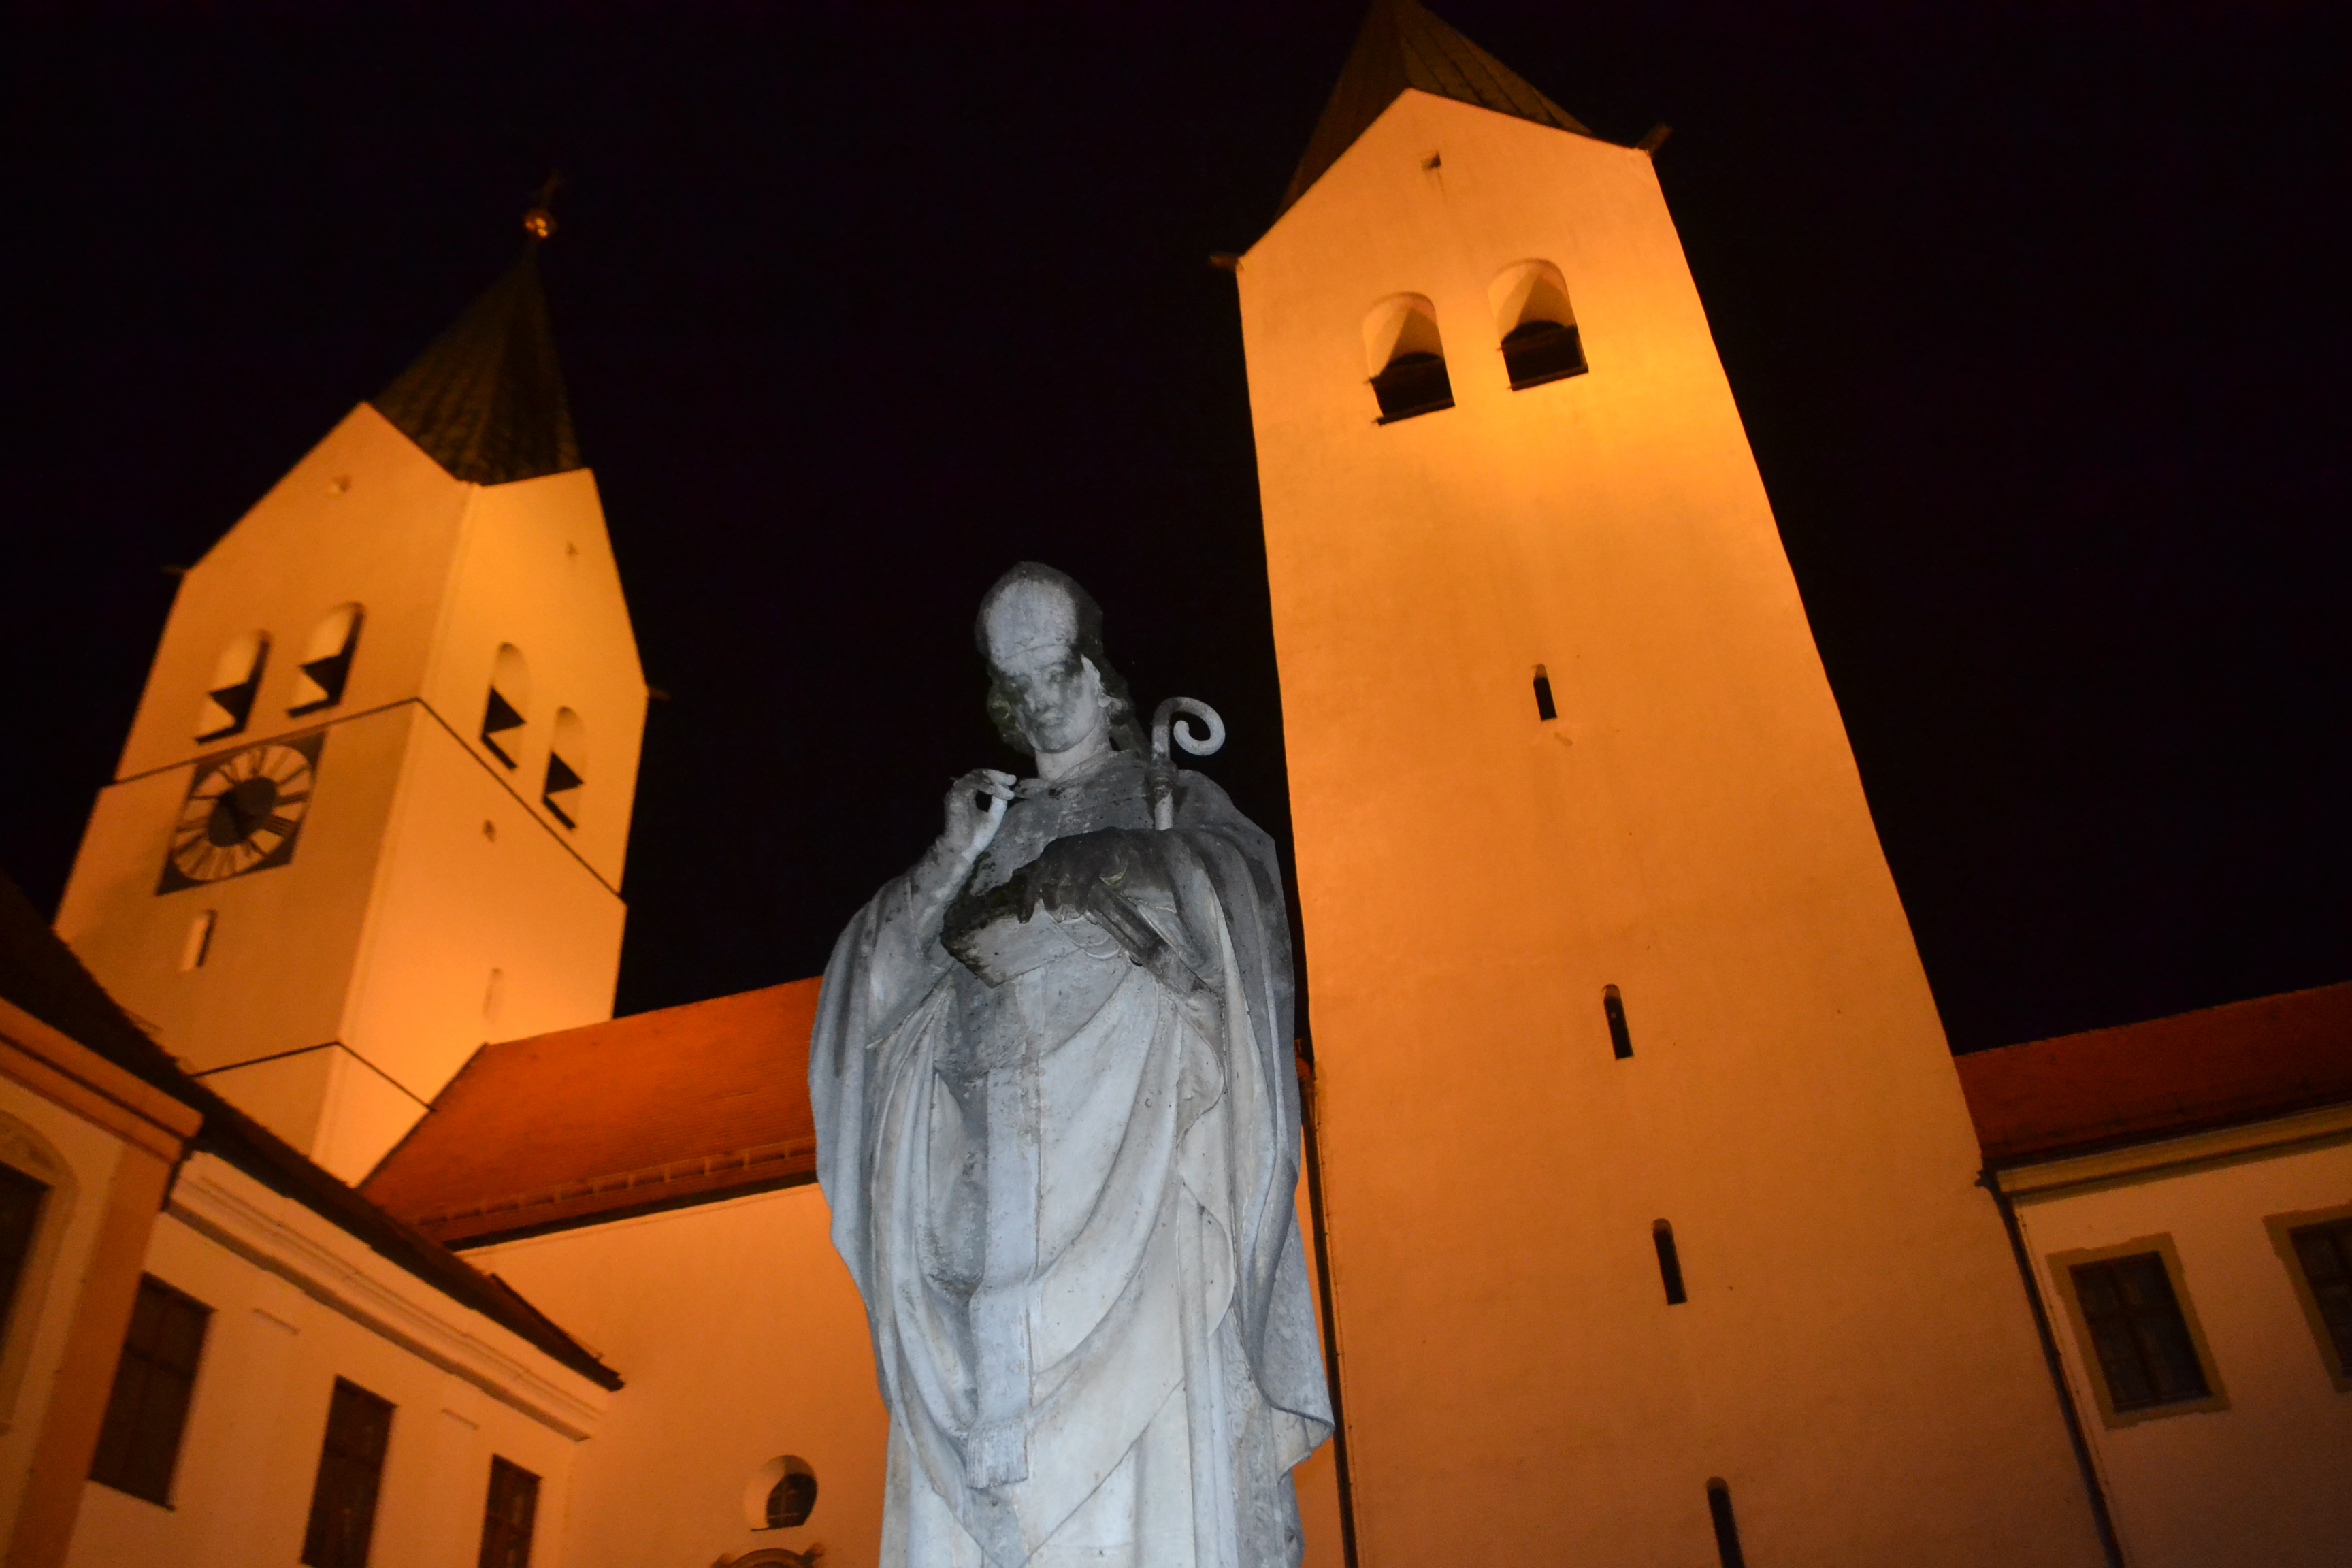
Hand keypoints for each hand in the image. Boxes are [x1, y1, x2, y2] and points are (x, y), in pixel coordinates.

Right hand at [941, 769, 1014, 863]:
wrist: (962, 852)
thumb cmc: (975, 837)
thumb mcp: (993, 817)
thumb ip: (998, 802)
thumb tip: (1006, 788)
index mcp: (969, 795)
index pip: (982, 779)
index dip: (998, 777)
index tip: (1012, 780)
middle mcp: (961, 791)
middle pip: (979, 774)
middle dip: (997, 775)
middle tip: (1011, 780)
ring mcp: (956, 793)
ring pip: (975, 777)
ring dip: (992, 780)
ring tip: (1006, 787)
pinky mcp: (953, 797)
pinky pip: (969, 785)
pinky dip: (983, 784)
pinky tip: (994, 790)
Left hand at [1019, 830, 1162, 922]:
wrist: (1109, 843)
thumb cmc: (1081, 856)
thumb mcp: (1059, 859)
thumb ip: (1042, 870)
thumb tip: (1018, 876)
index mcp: (1049, 852)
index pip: (1033, 878)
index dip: (1027, 900)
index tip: (1023, 919)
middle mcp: (1058, 853)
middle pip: (1047, 882)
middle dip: (1050, 901)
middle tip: (1056, 913)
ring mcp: (1074, 857)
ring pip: (1064, 885)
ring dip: (1067, 902)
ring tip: (1071, 913)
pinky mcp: (1090, 863)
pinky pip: (1082, 886)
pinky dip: (1080, 900)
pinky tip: (1081, 909)